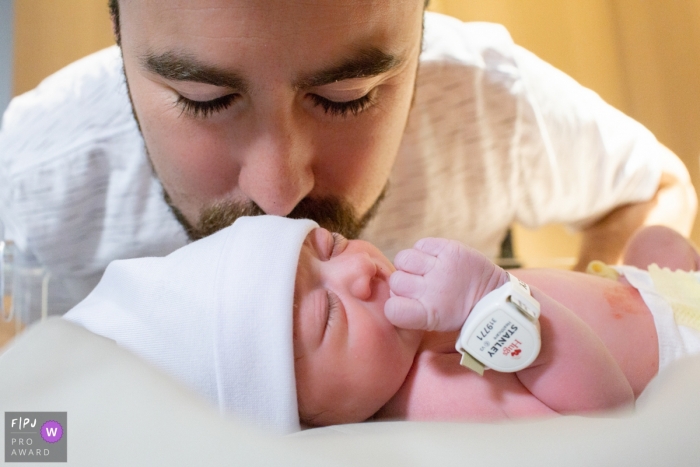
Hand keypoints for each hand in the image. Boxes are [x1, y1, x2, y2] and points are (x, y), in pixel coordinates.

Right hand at [384, 237, 508, 330]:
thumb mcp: (434, 322)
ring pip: (403, 259)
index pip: (392, 309)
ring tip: (424, 271)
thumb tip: (389, 294)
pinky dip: (424, 250)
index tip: (403, 305)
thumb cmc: (458, 310)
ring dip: (410, 265)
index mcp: (428, 315)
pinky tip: (433, 260)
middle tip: (418, 287)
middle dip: (402, 284)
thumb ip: (409, 312)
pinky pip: (420, 244)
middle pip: (395, 281)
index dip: (393, 305)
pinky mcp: (450, 249)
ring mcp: (441, 268)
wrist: (493, 296)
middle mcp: (432, 291)